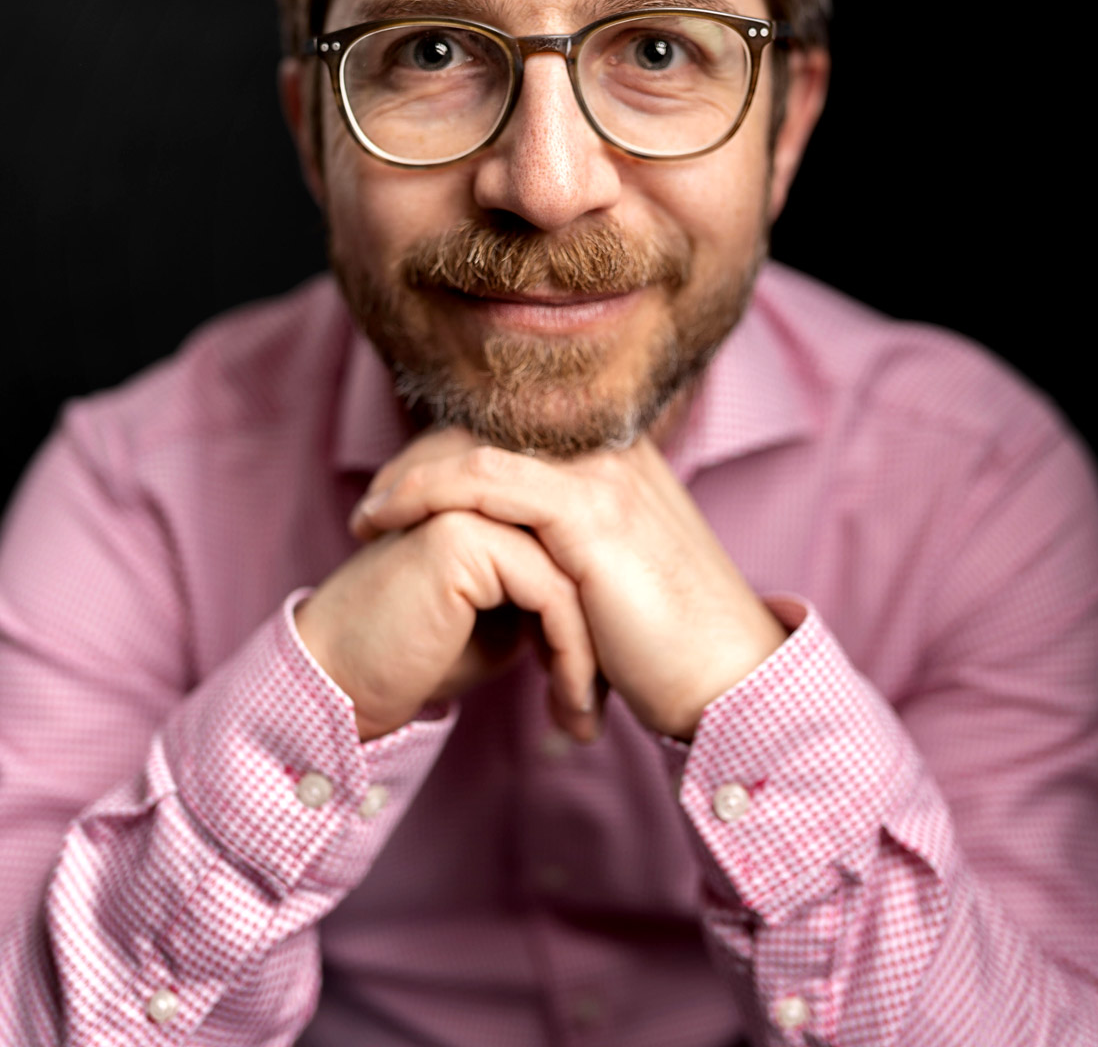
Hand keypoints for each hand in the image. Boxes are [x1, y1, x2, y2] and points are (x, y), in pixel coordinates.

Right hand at [295, 429, 599, 741]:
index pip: (581, 543)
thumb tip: (616, 603)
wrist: (345, 681)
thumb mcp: (505, 618)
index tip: (608, 685)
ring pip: (575, 576)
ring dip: (588, 657)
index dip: (601, 615)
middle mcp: (487, 487)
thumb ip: (552, 590)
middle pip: (585, 555)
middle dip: (602, 636)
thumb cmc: (419, 654)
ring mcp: (473, 501)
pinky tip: (566, 708)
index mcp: (499, 496)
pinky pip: (550, 593)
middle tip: (603, 708)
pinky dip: (569, 658)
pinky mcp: (462, 533)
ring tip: (584, 718)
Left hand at [353, 430, 786, 738]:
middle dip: (418, 460)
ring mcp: (601, 474)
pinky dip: (429, 493)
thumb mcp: (610, 580)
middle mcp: (610, 451)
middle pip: (486, 427)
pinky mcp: (589, 511)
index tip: (399, 497)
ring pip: (477, 444)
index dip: (446, 455)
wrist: (724, 676)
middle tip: (372, 506)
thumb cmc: (667, 644)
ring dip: (410, 476)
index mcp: (616, 459)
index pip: (512, 430)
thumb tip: (515, 573)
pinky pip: (485, 479)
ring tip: (367, 518)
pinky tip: (392, 520)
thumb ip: (567, 555)